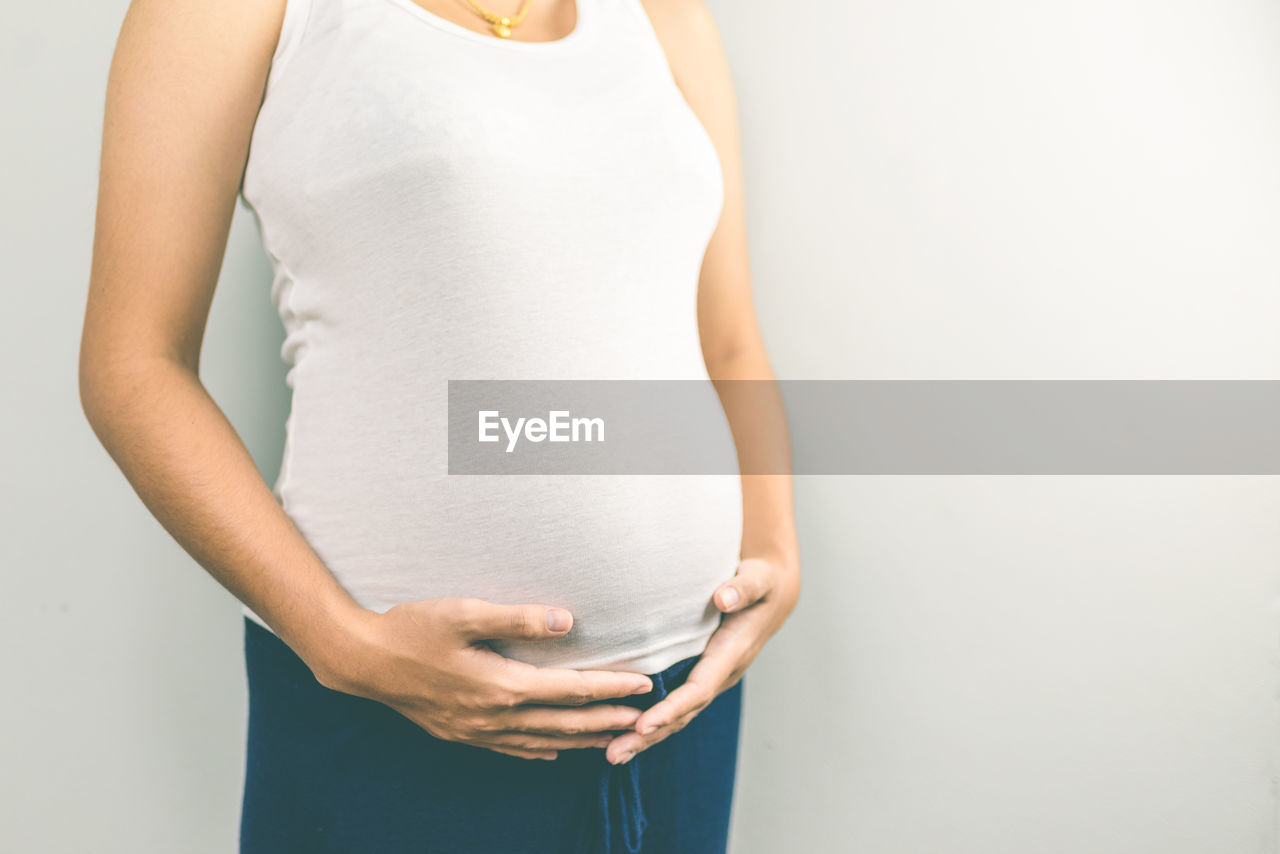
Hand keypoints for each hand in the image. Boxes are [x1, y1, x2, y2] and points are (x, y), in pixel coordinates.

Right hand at [315, 597, 655, 760]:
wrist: (361, 660)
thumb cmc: (411, 628)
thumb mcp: (463, 612)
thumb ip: (516, 618)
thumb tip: (566, 621)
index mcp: (500, 686)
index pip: (570, 690)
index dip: (610, 687)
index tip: (644, 683)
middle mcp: (493, 716)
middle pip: (564, 723)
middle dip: (608, 720)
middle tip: (647, 719)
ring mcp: (476, 731)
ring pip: (542, 742)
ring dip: (582, 740)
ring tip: (615, 738)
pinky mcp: (461, 733)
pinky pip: (511, 749)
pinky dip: (540, 750)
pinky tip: (553, 751)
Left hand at [603, 556, 800, 764]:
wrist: (772, 594)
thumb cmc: (762, 583)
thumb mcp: (757, 579)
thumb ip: (741, 588)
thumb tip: (723, 598)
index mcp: (732, 654)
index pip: (698, 689)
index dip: (671, 709)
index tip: (643, 724)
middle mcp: (721, 674)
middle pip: (684, 713)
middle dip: (650, 735)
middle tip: (615, 754)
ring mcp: (711, 679)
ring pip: (678, 715)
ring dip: (647, 737)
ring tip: (613, 755)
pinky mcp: (701, 676)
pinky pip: (676, 705)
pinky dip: (652, 722)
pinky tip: (624, 732)